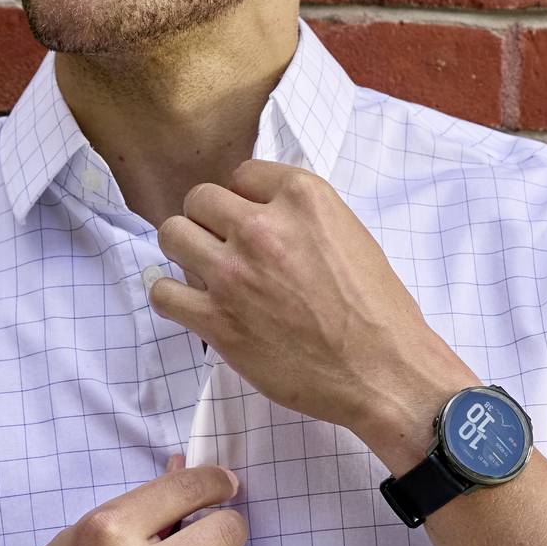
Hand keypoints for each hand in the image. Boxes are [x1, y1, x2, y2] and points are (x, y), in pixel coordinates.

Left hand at [151, 158, 468, 449]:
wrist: (383, 371)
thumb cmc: (376, 310)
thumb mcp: (350, 234)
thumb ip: (302, 217)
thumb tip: (262, 217)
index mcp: (303, 197)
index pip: (242, 174)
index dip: (244, 199)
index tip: (252, 222)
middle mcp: (262, 227)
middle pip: (199, 199)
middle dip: (209, 221)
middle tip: (224, 247)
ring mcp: (234, 274)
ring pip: (172, 236)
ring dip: (185, 252)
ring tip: (205, 272)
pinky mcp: (217, 321)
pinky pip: (163, 293)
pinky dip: (172, 297)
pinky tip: (193, 305)